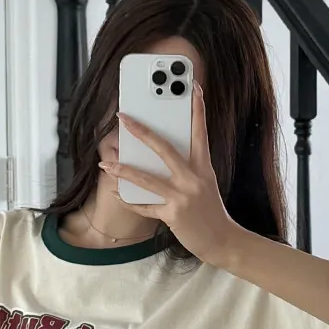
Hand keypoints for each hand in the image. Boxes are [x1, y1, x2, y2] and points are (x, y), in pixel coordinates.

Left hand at [99, 81, 239, 266]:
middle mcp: (193, 178)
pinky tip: (117, 194)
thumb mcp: (205, 184)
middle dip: (142, 132)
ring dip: (124, 171)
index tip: (194, 88)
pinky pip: (146, 206)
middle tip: (124, 119)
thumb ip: (188, 170)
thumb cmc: (211, 211)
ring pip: (148, 179)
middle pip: (165, 149)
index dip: (198, 109)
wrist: (222, 240)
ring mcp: (183, 196)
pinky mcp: (173, 215)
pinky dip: (130, 201)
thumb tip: (161, 158)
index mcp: (203, 167)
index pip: (201, 132)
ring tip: (107, 165)